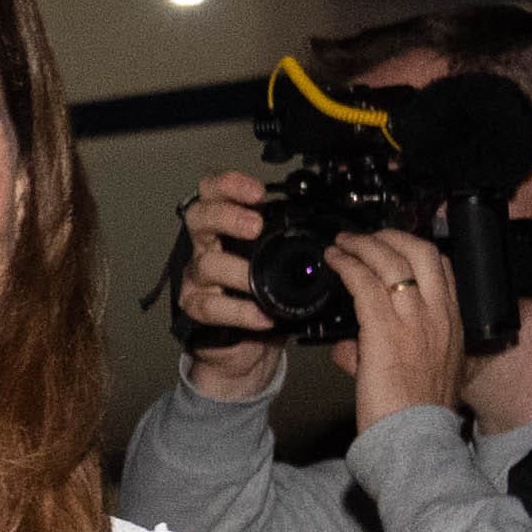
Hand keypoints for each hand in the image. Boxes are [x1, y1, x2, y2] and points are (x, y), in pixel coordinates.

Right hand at [169, 169, 289, 400]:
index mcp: (226, 228)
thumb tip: (336, 226)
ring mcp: (198, 279)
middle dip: (226, 215)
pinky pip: (211, 306)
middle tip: (254, 226)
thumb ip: (293, 242)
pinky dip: (239, 310)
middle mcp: (206, 248)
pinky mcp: (196, 311)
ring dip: (237, 270)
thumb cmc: (266, 298)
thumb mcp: (282, 262)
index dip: (229, 184)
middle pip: (199, 217)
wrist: (246, 347)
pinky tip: (261, 315)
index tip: (257, 192)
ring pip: (207, 263)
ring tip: (257, 281)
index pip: (213, 191)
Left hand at [331, 225, 464, 433]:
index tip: (396, 246)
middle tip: (366, 236)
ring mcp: (414, 318)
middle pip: (422, 253)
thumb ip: (383, 353)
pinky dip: (348, 264)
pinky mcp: (384, 328)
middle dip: (391, 236)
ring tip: (343, 242)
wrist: (416, 437)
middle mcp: (439, 314)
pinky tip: (334, 260)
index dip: (418, 250)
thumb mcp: (417, 374)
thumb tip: (350, 347)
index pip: (445, 269)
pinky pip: (365, 282)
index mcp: (453, 323)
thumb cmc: (415, 413)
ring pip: (391, 260)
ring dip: (363, 244)